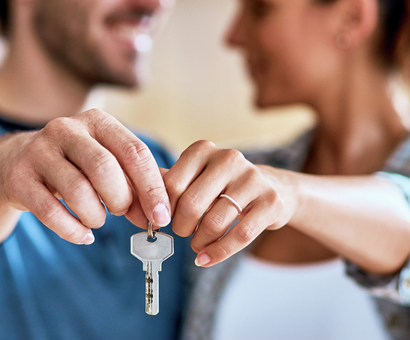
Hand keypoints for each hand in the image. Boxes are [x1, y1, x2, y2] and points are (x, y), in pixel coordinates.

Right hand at [0, 109, 170, 243]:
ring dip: (96, 216)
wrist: (14, 163)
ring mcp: (39, 152)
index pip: (134, 152)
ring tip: (98, 220)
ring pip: (78, 191)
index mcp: (97, 121)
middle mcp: (66, 129)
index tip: (161, 217)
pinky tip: (83, 235)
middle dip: (121, 200)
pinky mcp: (19, 178)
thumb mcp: (107, 160)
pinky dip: (73, 230)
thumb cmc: (74, 165)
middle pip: (105, 168)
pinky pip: (51, 212)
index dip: (152, 188)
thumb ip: (138, 182)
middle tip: (123, 213)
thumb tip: (164, 212)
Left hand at [164, 140, 297, 266]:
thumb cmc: (223, 187)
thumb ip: (168, 184)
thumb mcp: (195, 178)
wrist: (273, 188)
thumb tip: (136, 197)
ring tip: (198, 245)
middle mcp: (229, 158)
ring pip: (214, 222)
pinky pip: (240, 235)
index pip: (172, 184)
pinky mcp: (271, 201)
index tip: (164, 221)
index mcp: (203, 150)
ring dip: (199, 243)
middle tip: (182, 233)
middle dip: (181, 227)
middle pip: (191, 204)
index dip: (164, 210)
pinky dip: (219, 253)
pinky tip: (207, 259)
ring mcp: (252, 178)